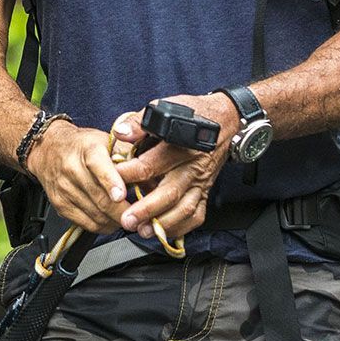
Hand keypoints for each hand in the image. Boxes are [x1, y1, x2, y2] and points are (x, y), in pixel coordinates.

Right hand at [27, 121, 129, 233]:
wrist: (48, 149)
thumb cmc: (83, 146)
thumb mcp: (107, 141)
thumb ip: (129, 157)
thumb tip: (151, 177)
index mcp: (88, 149)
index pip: (98, 166)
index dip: (111, 182)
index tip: (121, 195)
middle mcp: (72, 168)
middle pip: (100, 197)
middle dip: (122, 211)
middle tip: (139, 216)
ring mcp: (64, 189)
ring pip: (95, 214)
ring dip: (115, 221)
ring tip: (129, 218)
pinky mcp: (60, 205)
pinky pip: (86, 223)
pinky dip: (103, 226)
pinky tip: (112, 221)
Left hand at [111, 92, 240, 241]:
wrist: (226, 121)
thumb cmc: (193, 114)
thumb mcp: (165, 108)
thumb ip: (140, 122)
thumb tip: (120, 133)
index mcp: (180, 145)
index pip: (151, 164)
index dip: (129, 174)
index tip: (113, 181)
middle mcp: (192, 166)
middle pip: (169, 192)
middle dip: (146, 209)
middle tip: (127, 219)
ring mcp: (200, 182)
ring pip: (184, 208)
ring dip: (163, 223)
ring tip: (143, 231)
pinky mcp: (205, 192)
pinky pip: (196, 215)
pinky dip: (181, 227)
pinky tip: (163, 233)